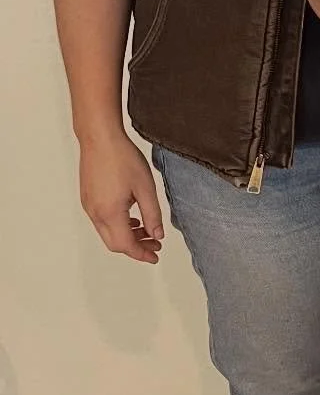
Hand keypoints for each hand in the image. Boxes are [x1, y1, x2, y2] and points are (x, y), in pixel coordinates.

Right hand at [78, 132, 163, 262]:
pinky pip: (102, 220)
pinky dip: (117, 225)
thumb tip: (157, 235)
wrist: (100, 138)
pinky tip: (131, 217)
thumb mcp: (145, 188)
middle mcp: (95, 213)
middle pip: (115, 243)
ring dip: (127, 236)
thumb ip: (152, 214)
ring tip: (146, 229)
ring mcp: (88, 206)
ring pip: (107, 232)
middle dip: (136, 247)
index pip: (126, 245)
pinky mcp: (87, 198)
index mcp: (110, 213)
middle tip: (154, 245)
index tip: (155, 256)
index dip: (142, 254)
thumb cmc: (122, 158)